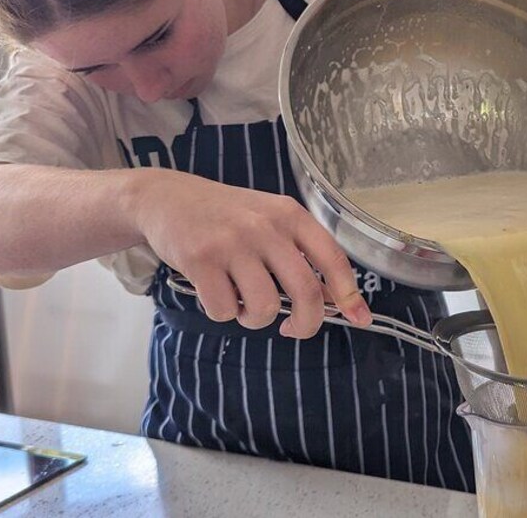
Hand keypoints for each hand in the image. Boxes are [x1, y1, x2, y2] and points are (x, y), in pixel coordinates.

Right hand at [133, 170, 372, 337]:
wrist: (167, 198)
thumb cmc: (226, 216)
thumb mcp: (269, 221)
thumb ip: (299, 255)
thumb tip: (331, 300)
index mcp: (290, 215)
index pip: (333, 258)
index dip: (349, 293)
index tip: (359, 317)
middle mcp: (265, 226)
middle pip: (305, 292)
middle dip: (306, 324)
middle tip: (294, 328)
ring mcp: (232, 242)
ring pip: (263, 308)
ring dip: (255, 319)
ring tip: (243, 302)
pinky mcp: (200, 259)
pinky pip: (224, 310)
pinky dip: (222, 313)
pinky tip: (215, 291)